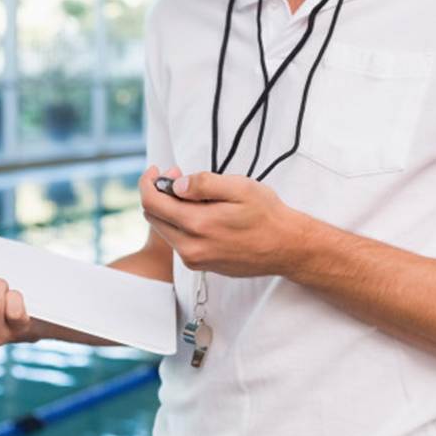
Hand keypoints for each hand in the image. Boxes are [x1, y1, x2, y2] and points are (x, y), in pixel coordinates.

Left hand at [139, 166, 308, 276]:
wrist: (286, 248)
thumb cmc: (267, 215)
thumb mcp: (239, 187)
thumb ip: (204, 183)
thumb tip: (176, 185)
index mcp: (198, 224)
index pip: (152, 203)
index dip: (148, 182)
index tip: (157, 170)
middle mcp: (190, 247)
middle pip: (153, 217)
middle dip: (158, 193)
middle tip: (177, 176)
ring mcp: (194, 259)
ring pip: (165, 230)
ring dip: (169, 209)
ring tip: (191, 194)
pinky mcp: (201, 265)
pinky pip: (179, 241)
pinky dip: (181, 224)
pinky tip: (201, 213)